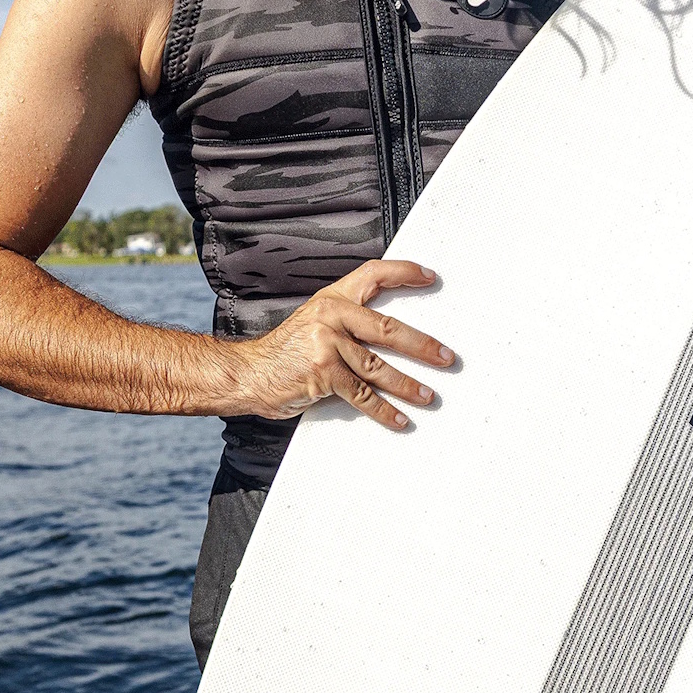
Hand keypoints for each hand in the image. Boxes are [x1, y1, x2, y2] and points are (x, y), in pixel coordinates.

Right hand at [232, 260, 454, 428]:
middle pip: (388, 328)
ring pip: (378, 366)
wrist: (246, 373)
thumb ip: (347, 325)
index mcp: (331, 300)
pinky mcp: (323, 374)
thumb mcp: (313, 324)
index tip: (430, 277)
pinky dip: (383, 410)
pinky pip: (361, 394)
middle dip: (422, 345)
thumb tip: (393, 338)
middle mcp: (330, 317)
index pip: (373, 275)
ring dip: (408, 385)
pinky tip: (398, 419)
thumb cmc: (284, 353)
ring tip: (428, 395)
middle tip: (445, 357)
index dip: (403, 272)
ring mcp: (326, 345)